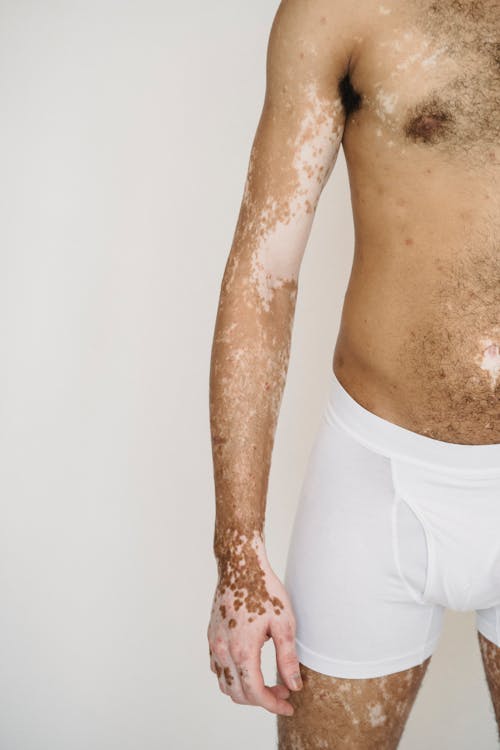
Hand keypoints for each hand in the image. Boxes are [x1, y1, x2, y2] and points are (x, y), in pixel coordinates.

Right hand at [207, 543, 302, 715]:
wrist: (240, 566)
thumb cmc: (264, 590)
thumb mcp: (284, 623)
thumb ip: (288, 658)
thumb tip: (294, 685)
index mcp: (242, 649)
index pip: (255, 692)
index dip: (273, 704)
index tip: (289, 705)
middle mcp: (223, 650)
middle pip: (238, 694)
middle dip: (262, 699)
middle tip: (283, 691)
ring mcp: (214, 644)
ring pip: (224, 684)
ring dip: (246, 691)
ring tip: (268, 681)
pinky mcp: (211, 636)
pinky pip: (217, 669)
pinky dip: (232, 678)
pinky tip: (250, 667)